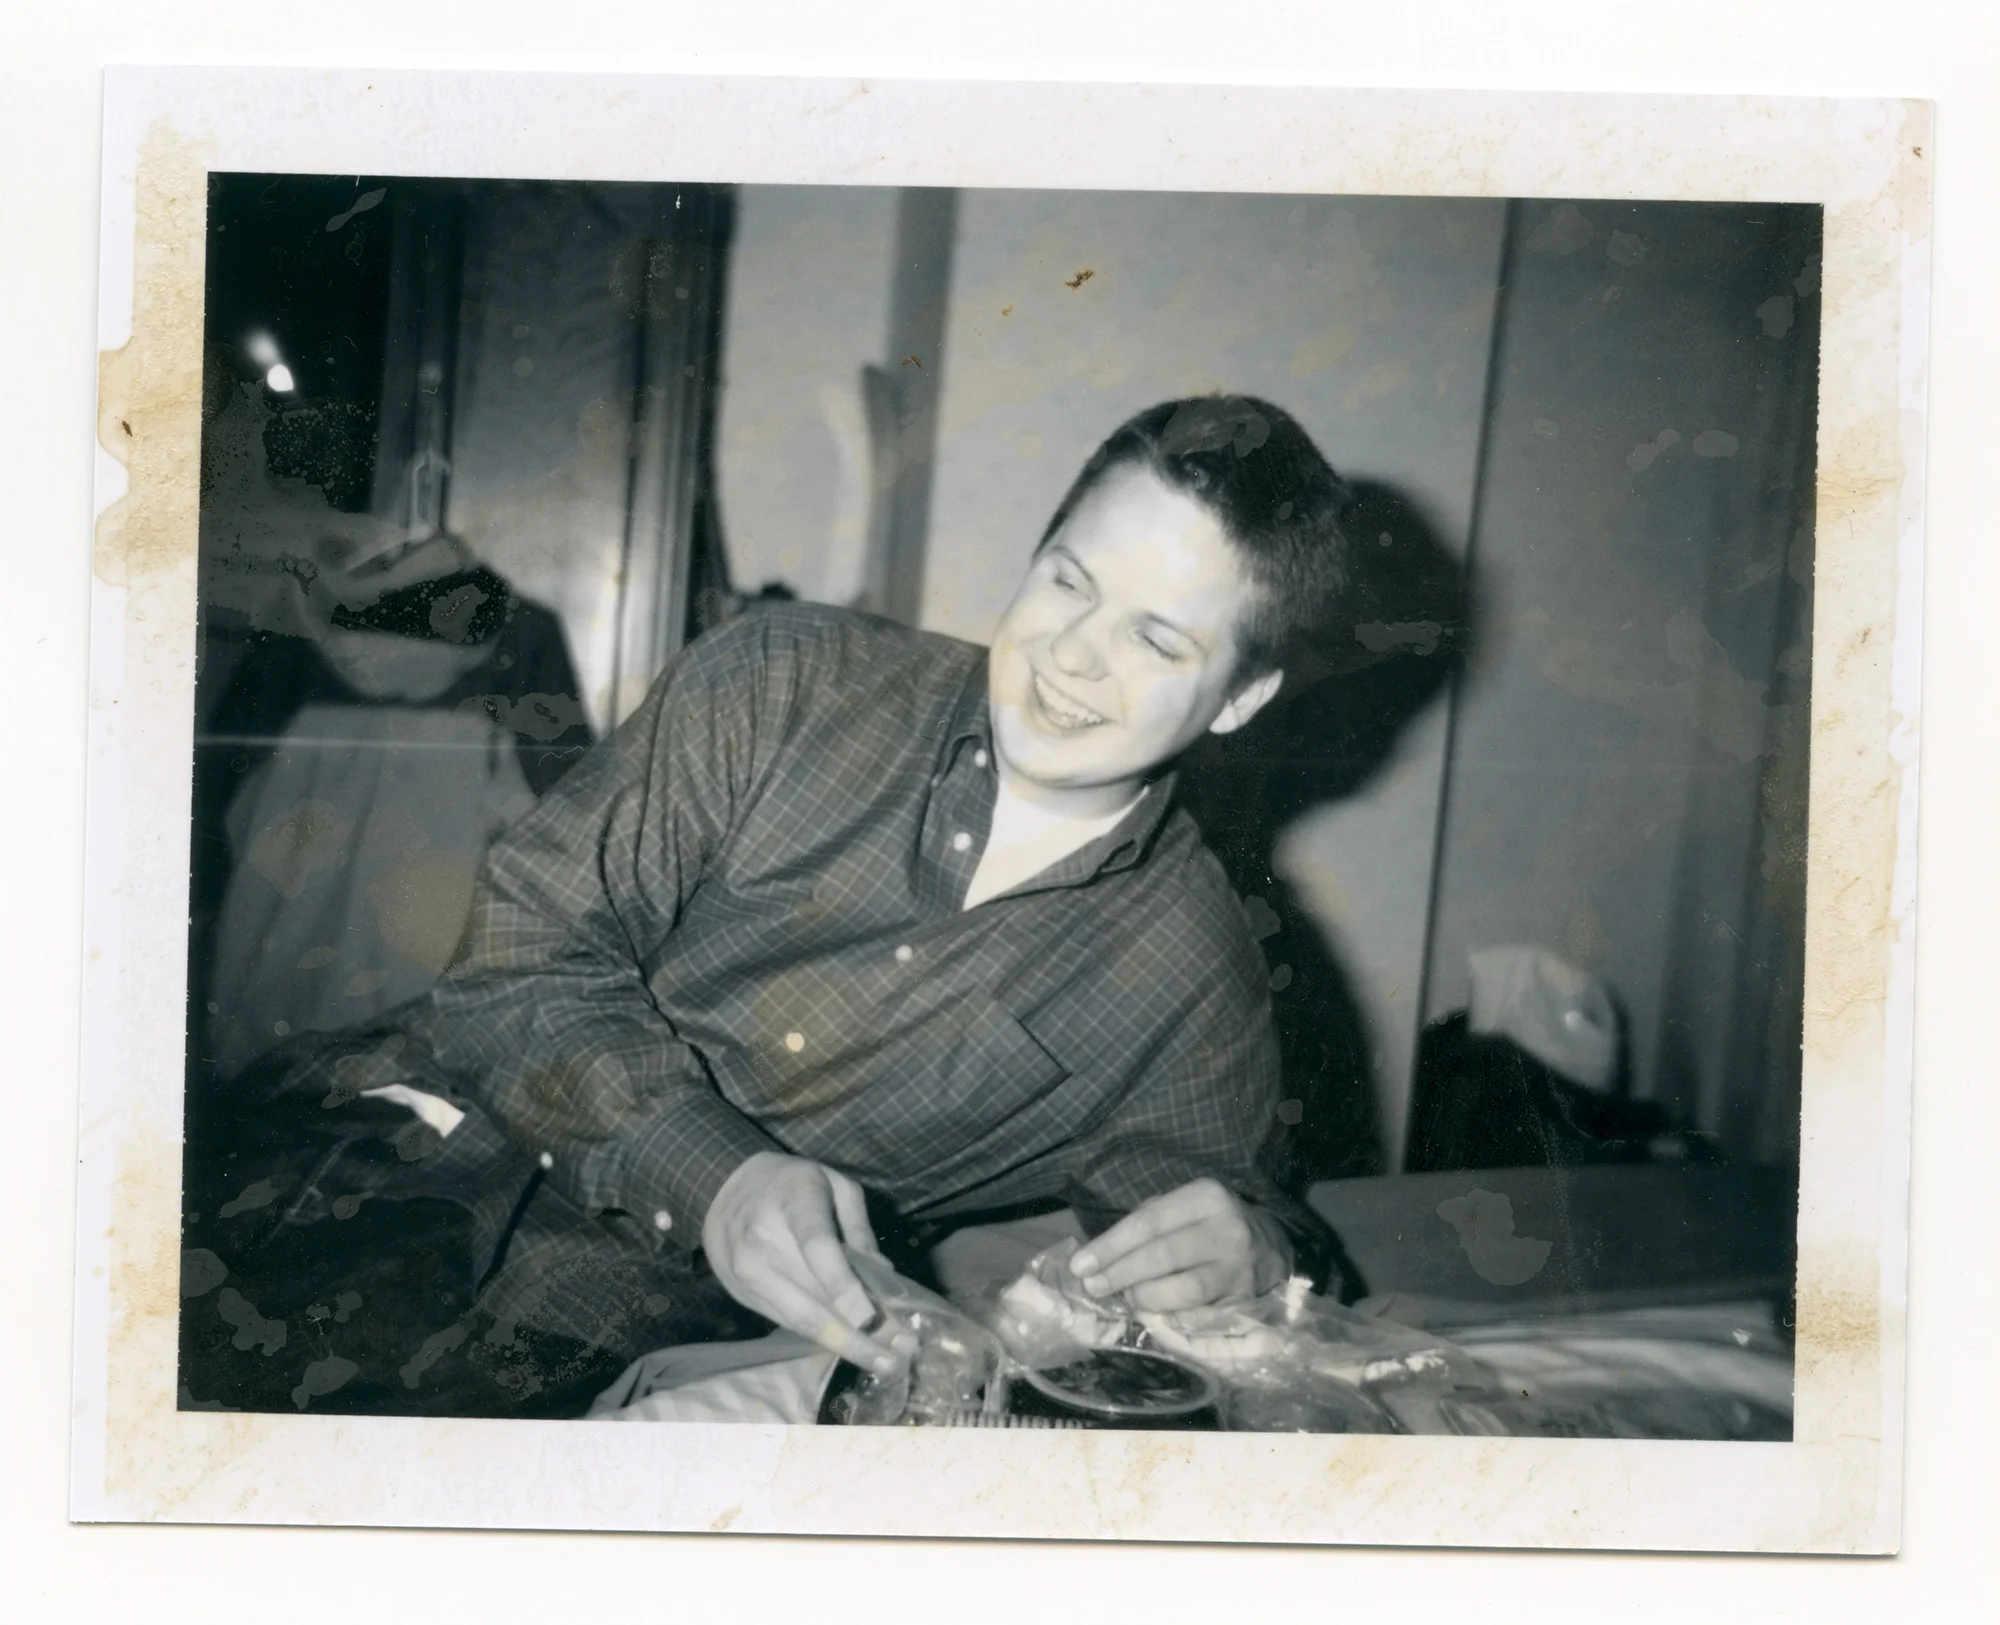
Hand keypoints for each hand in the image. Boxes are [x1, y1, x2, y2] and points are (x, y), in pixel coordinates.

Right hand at [701, 1151, 915, 1372]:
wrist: (723, 1190)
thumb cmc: (791, 1183)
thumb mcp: (834, 1183)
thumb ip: (859, 1228)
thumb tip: (884, 1277)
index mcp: (794, 1201)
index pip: (817, 1248)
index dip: (843, 1286)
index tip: (870, 1318)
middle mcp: (763, 1241)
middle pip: (811, 1297)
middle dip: (858, 1333)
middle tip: (899, 1356)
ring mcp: (748, 1272)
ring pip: (799, 1320)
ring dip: (844, 1345)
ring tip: (883, 1363)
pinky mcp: (742, 1295)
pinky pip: (788, 1322)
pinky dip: (821, 1337)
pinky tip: (851, 1347)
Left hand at [1067, 1178, 1291, 1312]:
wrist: (1271, 1245)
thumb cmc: (1209, 1224)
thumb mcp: (1183, 1207)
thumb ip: (1145, 1225)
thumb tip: (1097, 1257)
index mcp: (1205, 1197)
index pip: (1149, 1223)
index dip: (1111, 1246)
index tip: (1080, 1265)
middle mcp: (1227, 1229)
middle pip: (1163, 1256)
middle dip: (1120, 1274)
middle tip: (1092, 1287)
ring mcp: (1240, 1267)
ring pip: (1184, 1291)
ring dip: (1146, 1299)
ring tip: (1127, 1299)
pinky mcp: (1246, 1300)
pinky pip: (1200, 1316)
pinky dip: (1171, 1319)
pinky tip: (1155, 1316)